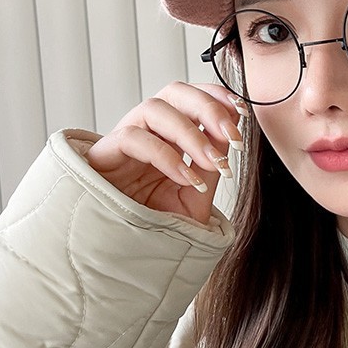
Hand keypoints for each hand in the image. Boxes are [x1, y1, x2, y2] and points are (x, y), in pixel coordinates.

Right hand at [85, 82, 247, 223]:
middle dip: (208, 107)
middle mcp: (147, 130)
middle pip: (175, 92)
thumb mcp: (197, 194)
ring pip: (154, 108)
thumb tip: (231, 131)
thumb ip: (212, 163)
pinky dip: (164, 154)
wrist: (129, 255)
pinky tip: (185, 178)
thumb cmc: (159, 224)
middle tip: (233, 136)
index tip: (244, 112)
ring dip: (191, 132)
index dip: (217, 96)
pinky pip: (132, 138)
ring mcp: (124, 141)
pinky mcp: (103, 156)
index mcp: (170, 134)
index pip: (192, 97)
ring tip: (213, 163)